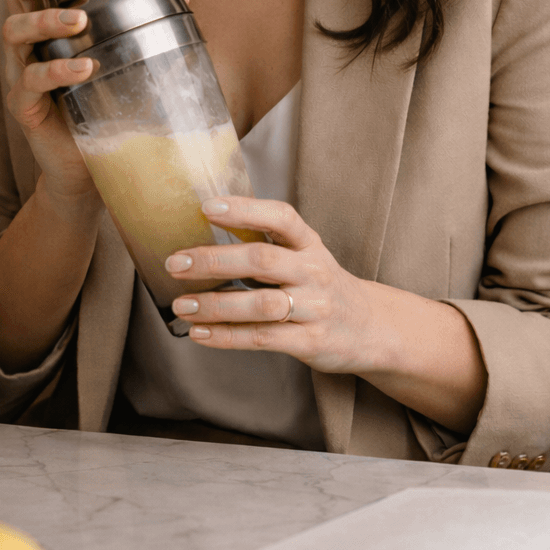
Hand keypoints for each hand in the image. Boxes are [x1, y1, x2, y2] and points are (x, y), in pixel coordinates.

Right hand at [2, 0, 144, 202]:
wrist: (91, 169)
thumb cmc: (106, 107)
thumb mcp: (127, 60)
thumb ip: (145, 25)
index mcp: (49, 27)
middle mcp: (30, 45)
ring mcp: (22, 74)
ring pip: (15, 33)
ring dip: (45, 21)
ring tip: (77, 21)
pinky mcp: (24, 107)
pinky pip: (28, 82)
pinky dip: (54, 71)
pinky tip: (83, 68)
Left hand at [164, 197, 381, 374]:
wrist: (373, 328)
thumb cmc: (323, 286)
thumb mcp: (307, 256)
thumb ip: (269, 244)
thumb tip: (208, 229)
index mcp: (310, 244)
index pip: (281, 217)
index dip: (245, 209)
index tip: (208, 207)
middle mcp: (314, 272)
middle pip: (262, 260)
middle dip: (215, 260)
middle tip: (176, 262)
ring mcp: (315, 308)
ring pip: (259, 304)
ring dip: (215, 304)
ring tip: (182, 305)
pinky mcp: (311, 342)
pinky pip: (262, 339)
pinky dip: (227, 337)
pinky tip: (200, 334)